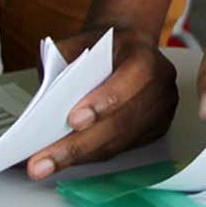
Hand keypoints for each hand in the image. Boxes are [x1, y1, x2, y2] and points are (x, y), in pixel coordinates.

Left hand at [26, 27, 179, 178]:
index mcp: (145, 57)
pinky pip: (120, 149)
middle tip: (44, 160)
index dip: (102, 103)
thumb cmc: (102, 45)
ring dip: (80, 156)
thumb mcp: (78, 41)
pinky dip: (91, 155)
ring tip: (46, 165)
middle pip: (120, 122)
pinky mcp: (156, 130)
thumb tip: (46, 100)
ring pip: (118, 142)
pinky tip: (67, 159)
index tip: (72, 120)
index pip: (129, 81)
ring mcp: (161, 111)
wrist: (125, 47)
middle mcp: (159, 86)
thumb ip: (63, 61)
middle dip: (78, 145)